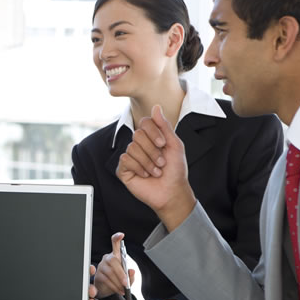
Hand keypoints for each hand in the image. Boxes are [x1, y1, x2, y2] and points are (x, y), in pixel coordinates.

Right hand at [93, 232, 135, 299]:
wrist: (107, 290)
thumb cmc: (118, 281)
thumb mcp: (127, 279)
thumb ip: (130, 276)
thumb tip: (132, 271)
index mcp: (116, 256)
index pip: (115, 244)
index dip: (117, 238)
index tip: (122, 235)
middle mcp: (107, 259)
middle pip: (113, 261)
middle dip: (121, 273)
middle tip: (126, 282)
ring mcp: (101, 266)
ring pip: (109, 272)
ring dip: (118, 282)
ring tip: (124, 288)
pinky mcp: (97, 275)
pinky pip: (105, 280)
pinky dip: (114, 286)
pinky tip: (119, 290)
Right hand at [116, 105, 196, 230]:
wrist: (172, 192)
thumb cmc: (175, 170)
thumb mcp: (174, 145)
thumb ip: (164, 125)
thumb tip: (156, 107)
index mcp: (151, 137)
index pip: (144, 122)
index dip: (153, 132)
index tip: (163, 144)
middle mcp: (139, 145)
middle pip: (137, 135)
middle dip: (153, 150)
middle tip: (161, 162)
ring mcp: (130, 157)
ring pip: (132, 148)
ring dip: (148, 162)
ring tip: (156, 171)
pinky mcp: (123, 169)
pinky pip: (126, 159)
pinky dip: (139, 168)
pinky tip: (145, 175)